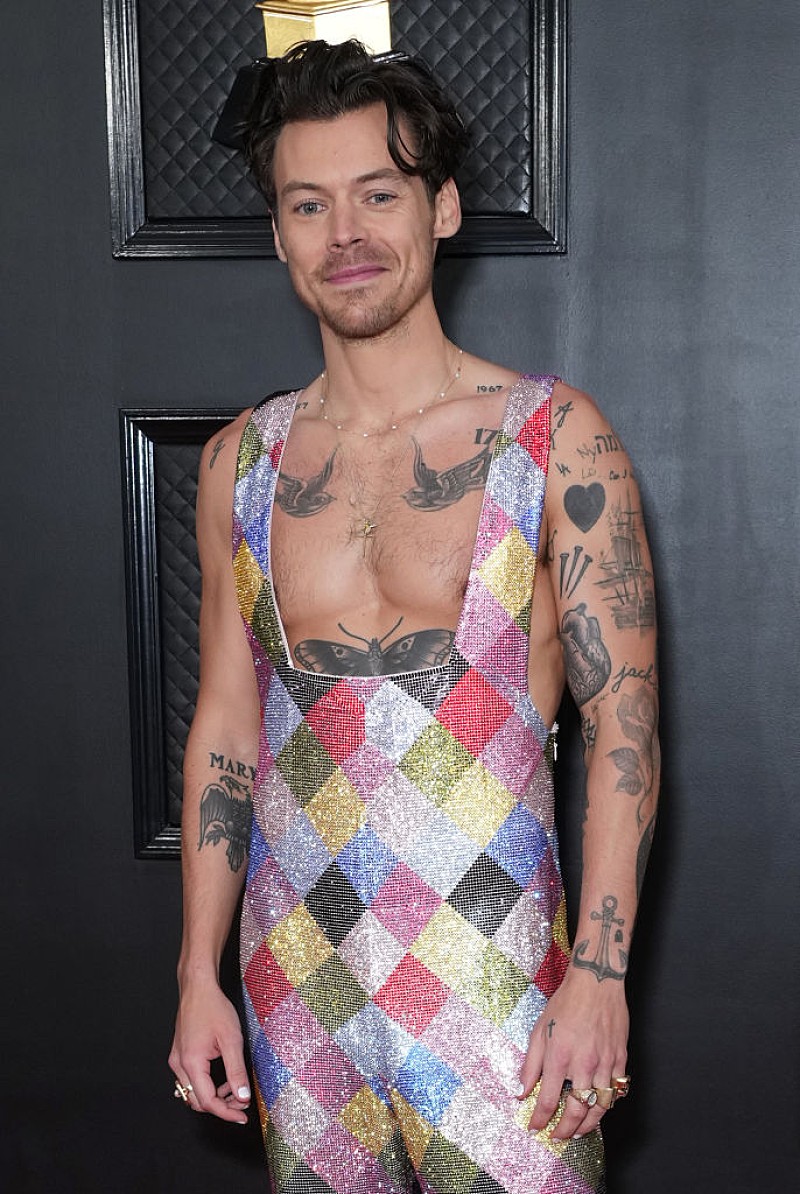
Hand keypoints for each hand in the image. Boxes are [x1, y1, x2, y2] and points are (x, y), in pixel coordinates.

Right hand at [169, 981, 250, 1123]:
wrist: (198, 988)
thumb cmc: (213, 1008)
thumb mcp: (231, 1040)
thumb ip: (236, 1071)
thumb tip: (242, 1096)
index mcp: (191, 1063)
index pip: (207, 1101)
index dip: (226, 1112)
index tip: (242, 1116)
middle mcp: (179, 1065)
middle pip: (197, 1101)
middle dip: (220, 1106)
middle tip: (241, 1103)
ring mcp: (177, 1060)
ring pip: (193, 1092)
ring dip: (213, 1097)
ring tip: (235, 1090)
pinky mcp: (179, 1055)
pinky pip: (190, 1080)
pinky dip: (206, 1085)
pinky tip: (222, 1079)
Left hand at [518, 969, 628, 1139]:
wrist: (595, 982)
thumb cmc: (565, 1004)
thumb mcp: (539, 1031)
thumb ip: (530, 1064)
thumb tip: (520, 1089)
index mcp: (559, 1057)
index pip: (548, 1101)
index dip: (540, 1120)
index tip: (535, 1128)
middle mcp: (583, 1064)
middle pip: (576, 1111)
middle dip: (565, 1130)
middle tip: (558, 1137)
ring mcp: (605, 1063)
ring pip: (600, 1107)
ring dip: (588, 1125)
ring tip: (578, 1132)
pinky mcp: (620, 1058)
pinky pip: (616, 1091)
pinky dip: (608, 1105)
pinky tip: (599, 1108)